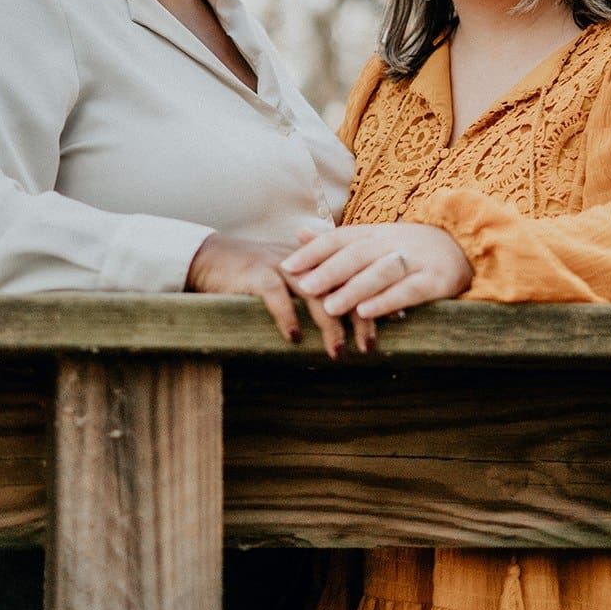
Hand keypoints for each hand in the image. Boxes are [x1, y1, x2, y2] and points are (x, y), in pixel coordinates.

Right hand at [186, 233, 374, 358]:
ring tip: (339, 352)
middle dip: (360, 316)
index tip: (399, 317)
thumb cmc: (254, 274)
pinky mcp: (256, 274)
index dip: (377, 294)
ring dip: (329, 325)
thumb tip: (350, 312)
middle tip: (371, 346)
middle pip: (342, 285)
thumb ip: (318, 288)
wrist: (211, 257)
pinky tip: (295, 339)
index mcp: (317, 257)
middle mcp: (305, 259)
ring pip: (315, 293)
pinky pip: (276, 296)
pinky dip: (288, 318)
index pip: (355, 275)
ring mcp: (280, 265)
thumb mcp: (291, 275)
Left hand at [280, 222, 472, 318]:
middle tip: (304, 287)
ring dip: (354, 289)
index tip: (288, 266)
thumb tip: (298, 234)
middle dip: (329, 270)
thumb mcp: (374, 239)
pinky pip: (409, 290)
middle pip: (357, 254)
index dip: (314, 251)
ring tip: (330, 306)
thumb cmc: (409, 248)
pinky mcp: (435, 280)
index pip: (340, 238)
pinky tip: (366, 313)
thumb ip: (337, 240)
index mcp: (375, 233)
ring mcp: (415, 260)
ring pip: (380, 272)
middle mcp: (393, 243)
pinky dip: (387, 301)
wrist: (464, 246)